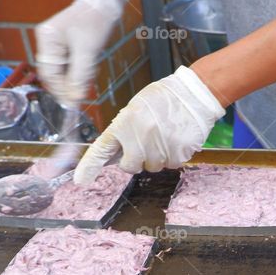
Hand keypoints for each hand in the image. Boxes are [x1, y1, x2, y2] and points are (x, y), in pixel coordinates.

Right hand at [36, 0, 126, 105]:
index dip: (60, 89)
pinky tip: (89, 70)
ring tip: (88, 78)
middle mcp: (47, 41)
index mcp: (47, 38)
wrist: (104, 4)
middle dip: (67, 86)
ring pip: (62, 72)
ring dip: (74, 80)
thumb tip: (74, 99)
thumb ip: (80, 76)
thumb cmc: (95, 21)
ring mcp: (55, 44)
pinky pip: (69, 66)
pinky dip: (79, 73)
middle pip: (53, 74)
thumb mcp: (88, 51)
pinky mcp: (65, 46)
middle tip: (81, 96)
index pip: (49, 73)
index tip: (72, 103)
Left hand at [73, 66, 224, 184]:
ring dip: (157, 157)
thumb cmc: (164, 98)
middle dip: (136, 159)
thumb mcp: (136, 108)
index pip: (102, 149)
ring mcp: (159, 148)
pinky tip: (176, 139)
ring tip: (165, 135)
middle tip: (146, 143)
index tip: (81, 179)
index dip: (89, 166)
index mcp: (125, 123)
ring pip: (152, 167)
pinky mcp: (178, 155)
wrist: (194, 95)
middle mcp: (140, 138)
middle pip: (130, 166)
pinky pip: (170, 164)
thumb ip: (125, 129)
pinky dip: (173, 156)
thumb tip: (117, 151)